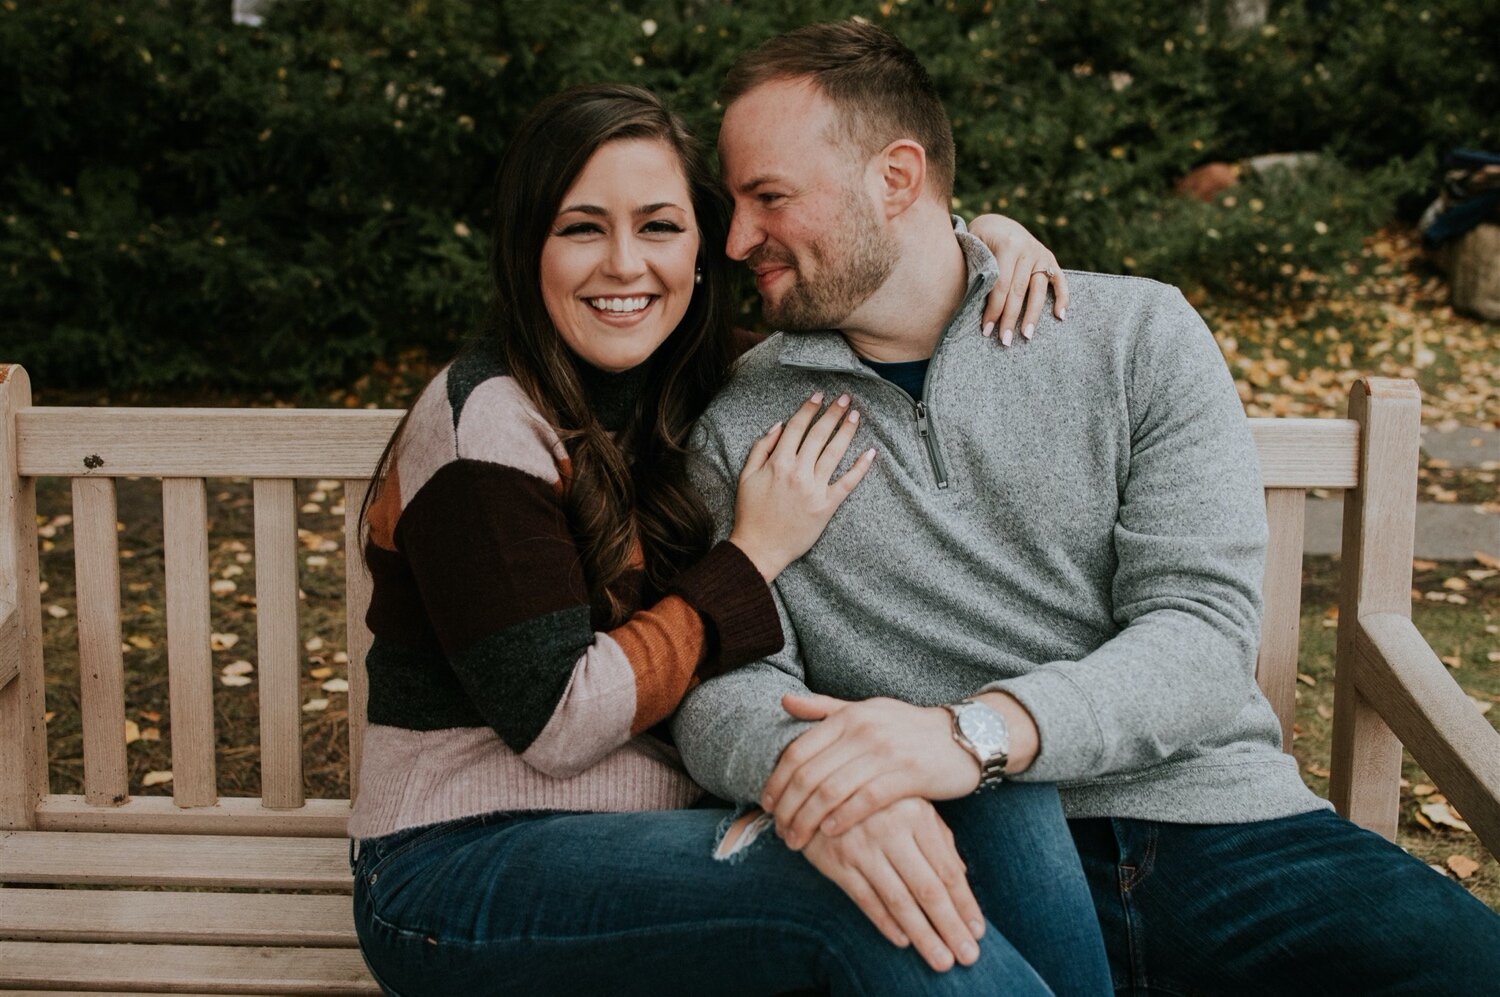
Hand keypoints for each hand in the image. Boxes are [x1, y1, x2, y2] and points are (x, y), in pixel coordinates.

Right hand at [728, 391, 876, 582]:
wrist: (760, 548)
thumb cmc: (750, 513)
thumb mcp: (746, 476)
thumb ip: (761, 448)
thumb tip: (778, 425)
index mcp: (778, 462)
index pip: (797, 427)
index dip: (809, 408)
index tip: (818, 395)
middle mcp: (798, 472)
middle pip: (819, 435)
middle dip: (833, 413)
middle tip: (845, 398)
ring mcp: (815, 488)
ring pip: (835, 452)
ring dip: (847, 431)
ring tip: (855, 415)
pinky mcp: (827, 506)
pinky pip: (848, 482)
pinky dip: (861, 466)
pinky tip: (871, 452)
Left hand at [763, 694, 977, 850]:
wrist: (963, 736)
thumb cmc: (907, 728)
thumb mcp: (866, 710)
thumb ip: (824, 708)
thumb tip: (783, 701)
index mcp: (848, 716)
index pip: (798, 751)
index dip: (777, 780)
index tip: (766, 804)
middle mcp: (863, 730)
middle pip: (809, 774)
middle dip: (788, 807)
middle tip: (779, 831)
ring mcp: (886, 752)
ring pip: (832, 790)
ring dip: (808, 820)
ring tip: (798, 839)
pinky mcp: (908, 775)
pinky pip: (866, 800)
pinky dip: (843, 818)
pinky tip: (830, 833)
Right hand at [801, 797, 984, 972]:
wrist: (817, 787)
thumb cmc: (875, 799)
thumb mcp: (910, 805)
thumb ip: (938, 837)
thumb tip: (962, 875)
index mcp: (917, 814)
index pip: (947, 869)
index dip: (965, 903)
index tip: (978, 931)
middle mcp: (891, 830)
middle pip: (928, 889)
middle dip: (951, 927)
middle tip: (968, 956)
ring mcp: (862, 847)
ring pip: (899, 900)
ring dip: (923, 935)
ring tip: (941, 960)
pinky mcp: (836, 861)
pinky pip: (865, 899)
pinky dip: (885, 922)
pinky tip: (904, 941)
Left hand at [966, 214, 1068, 345]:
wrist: (997, 224)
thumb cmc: (979, 242)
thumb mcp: (974, 249)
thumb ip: (978, 271)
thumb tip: (970, 305)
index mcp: (1007, 245)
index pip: (1000, 285)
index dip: (993, 309)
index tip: (986, 329)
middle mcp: (1027, 249)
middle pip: (1018, 291)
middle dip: (1010, 318)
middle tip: (1004, 341)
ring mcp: (1040, 254)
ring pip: (1038, 289)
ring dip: (1032, 315)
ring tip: (1026, 336)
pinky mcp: (1050, 259)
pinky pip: (1059, 280)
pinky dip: (1062, 297)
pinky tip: (1060, 316)